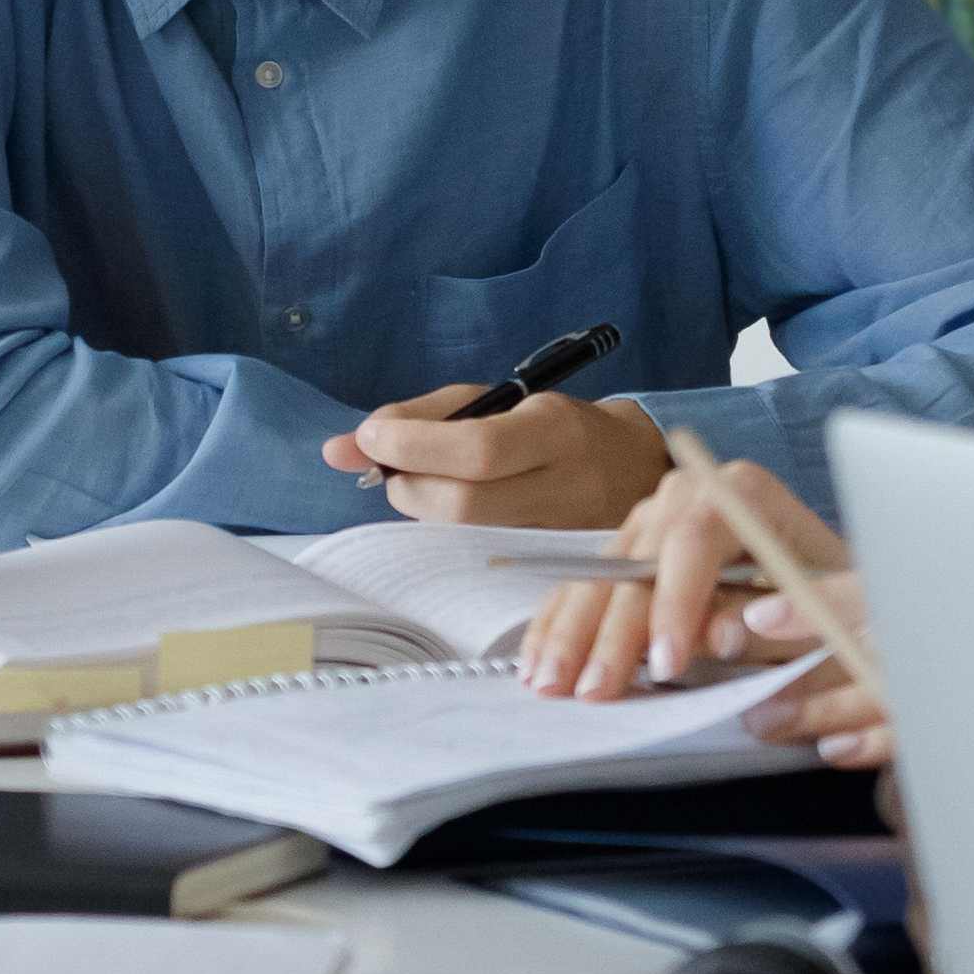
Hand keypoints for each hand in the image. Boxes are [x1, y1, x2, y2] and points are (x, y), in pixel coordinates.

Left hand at [322, 384, 674, 531]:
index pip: (477, 450)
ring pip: (464, 540)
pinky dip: (445, 537)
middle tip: (393, 469)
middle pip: (462, 506)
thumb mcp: (496, 401)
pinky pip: (479, 560)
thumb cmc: (551, 427)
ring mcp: (560, 538)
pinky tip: (448, 514)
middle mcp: (563, 487)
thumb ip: (419, 419)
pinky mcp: (550, 572)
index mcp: (554, 429)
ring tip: (424, 486)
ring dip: (421, 512)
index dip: (412, 448)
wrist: (634, 468)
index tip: (371, 438)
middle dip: (407, 486)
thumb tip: (339, 450)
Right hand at [518, 463, 880, 760]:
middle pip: (638, 559)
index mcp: (742, 493)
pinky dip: (559, 627)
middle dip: (613, 632)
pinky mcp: (626, 548)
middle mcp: (687, 495)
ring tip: (550, 686)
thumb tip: (717, 635)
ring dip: (572, 634)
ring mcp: (649, 519)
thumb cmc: (827, 595)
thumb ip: (774, 620)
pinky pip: (583, 585)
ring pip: (600, 575)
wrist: (822, 581)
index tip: (667, 664)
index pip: (695, 539)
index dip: (676, 603)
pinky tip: (534, 664)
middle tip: (594, 691)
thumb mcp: (821, 609)